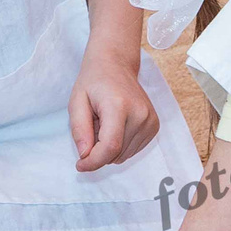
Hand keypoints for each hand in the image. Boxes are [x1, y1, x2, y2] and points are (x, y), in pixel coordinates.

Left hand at [68, 49, 159, 171]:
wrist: (116, 64)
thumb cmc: (93, 82)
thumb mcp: (76, 102)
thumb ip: (79, 130)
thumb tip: (85, 155)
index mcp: (119, 106)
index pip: (110, 146)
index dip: (93, 161)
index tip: (80, 165)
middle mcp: (140, 114)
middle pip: (116, 154)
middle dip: (98, 151)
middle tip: (92, 127)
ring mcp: (150, 120)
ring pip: (124, 155)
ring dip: (109, 148)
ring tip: (104, 124)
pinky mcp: (154, 126)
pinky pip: (132, 150)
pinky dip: (120, 145)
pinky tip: (115, 126)